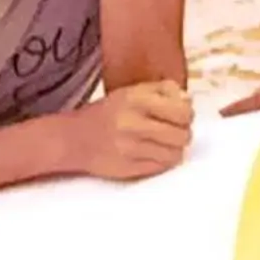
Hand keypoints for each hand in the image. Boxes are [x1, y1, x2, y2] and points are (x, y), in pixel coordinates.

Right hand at [61, 80, 195, 179]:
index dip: (187, 115)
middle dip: (183, 134)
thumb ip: (164, 90)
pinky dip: (162, 161)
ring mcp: (129, 149)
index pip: (183, 112)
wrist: (72, 139)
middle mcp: (133, 124)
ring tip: (163, 143)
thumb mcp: (133, 91)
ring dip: (174, 150)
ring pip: (175, 154)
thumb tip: (188, 101)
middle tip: (174, 131)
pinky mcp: (127, 168)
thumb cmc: (108, 113)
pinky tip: (152, 153)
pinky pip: (161, 167)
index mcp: (136, 100)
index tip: (180, 116)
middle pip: (182, 136)